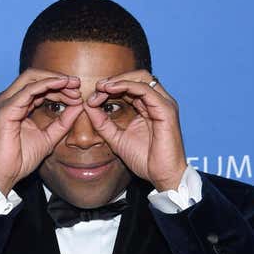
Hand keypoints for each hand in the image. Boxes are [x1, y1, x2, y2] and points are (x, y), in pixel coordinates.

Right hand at [0, 68, 82, 194]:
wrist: (4, 174)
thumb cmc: (20, 158)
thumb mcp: (49, 137)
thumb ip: (63, 122)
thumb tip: (79, 106)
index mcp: (18, 105)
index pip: (39, 86)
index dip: (60, 87)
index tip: (78, 93)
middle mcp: (10, 99)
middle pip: (36, 77)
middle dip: (59, 78)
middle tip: (78, 84)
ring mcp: (6, 102)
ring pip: (32, 78)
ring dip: (55, 80)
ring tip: (73, 85)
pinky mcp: (6, 109)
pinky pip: (29, 90)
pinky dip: (47, 84)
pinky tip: (62, 85)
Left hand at [83, 70, 186, 191]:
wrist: (162, 176)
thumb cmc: (145, 160)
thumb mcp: (116, 139)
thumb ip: (103, 123)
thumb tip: (87, 106)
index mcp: (149, 107)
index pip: (130, 87)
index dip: (110, 88)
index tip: (92, 97)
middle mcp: (158, 102)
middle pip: (136, 77)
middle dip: (114, 80)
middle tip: (97, 88)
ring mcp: (164, 104)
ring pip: (141, 78)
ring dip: (119, 80)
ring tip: (102, 87)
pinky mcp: (166, 110)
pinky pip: (145, 89)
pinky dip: (127, 86)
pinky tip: (111, 90)